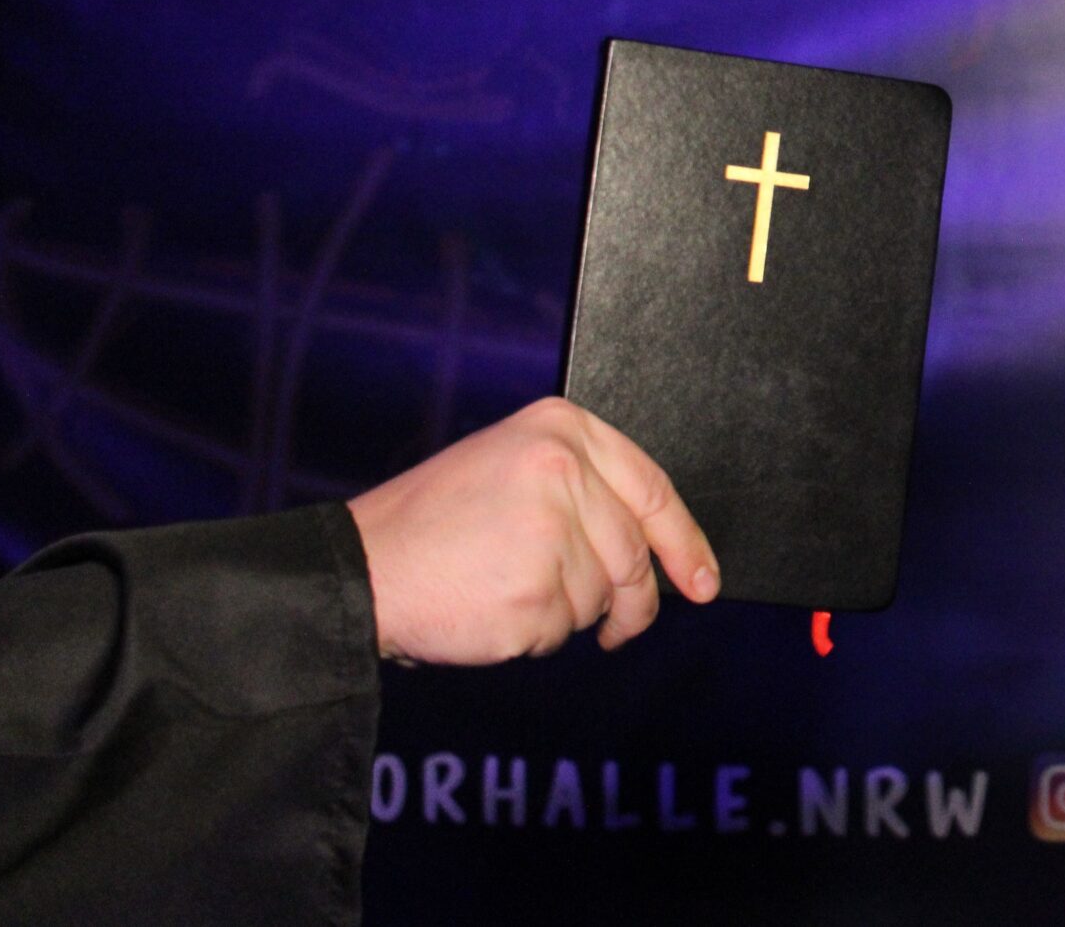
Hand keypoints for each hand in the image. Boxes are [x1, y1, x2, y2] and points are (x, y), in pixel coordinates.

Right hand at [345, 397, 719, 664]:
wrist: (359, 568)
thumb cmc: (433, 524)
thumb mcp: (510, 467)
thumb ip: (583, 488)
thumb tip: (657, 546)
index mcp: (560, 429)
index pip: (652, 488)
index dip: (685, 541)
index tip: (705, 580)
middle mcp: (561, 470)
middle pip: (634, 553)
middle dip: (632, 600)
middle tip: (617, 624)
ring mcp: (549, 532)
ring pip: (603, 596)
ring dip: (568, 614)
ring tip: (508, 590)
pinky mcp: (532, 593)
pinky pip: (564, 632)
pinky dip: (536, 636)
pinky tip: (494, 611)